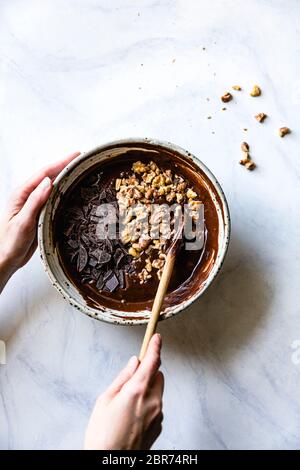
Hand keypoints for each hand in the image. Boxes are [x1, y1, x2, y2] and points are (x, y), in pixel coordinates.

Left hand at [0, 152, 79, 291]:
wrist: (6, 259)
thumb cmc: (10, 243)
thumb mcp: (23, 223)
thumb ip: (35, 202)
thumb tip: (48, 182)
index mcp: (21, 194)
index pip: (44, 174)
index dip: (60, 163)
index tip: (75, 156)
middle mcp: (27, 196)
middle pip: (48, 176)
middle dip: (64, 166)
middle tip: (81, 160)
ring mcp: (33, 204)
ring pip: (51, 186)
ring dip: (64, 177)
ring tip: (79, 171)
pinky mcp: (38, 213)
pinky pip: (52, 198)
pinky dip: (62, 191)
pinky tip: (70, 191)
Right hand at [84, 334, 163, 449]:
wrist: (110, 464)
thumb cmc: (102, 435)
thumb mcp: (105, 400)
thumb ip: (122, 378)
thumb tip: (134, 362)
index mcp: (137, 391)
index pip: (152, 361)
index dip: (155, 346)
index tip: (157, 337)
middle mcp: (152, 401)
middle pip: (157, 375)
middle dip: (148, 372)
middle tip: (131, 379)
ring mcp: (158, 415)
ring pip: (157, 391)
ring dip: (147, 389)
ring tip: (127, 404)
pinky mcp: (159, 426)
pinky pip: (156, 406)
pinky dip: (148, 404)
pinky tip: (132, 416)